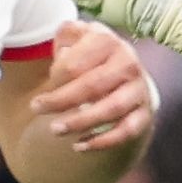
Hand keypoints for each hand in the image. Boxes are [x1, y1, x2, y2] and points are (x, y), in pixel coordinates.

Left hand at [28, 21, 156, 153]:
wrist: (124, 69)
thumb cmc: (90, 54)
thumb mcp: (75, 36)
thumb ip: (64, 36)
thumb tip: (62, 54)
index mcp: (107, 40)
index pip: (75, 65)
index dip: (55, 79)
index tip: (43, 87)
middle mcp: (128, 63)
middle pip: (92, 86)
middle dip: (61, 101)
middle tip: (37, 109)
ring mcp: (139, 89)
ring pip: (111, 109)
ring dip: (81, 122)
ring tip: (55, 129)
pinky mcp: (144, 113)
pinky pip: (126, 131)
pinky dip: (102, 142)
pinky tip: (79, 146)